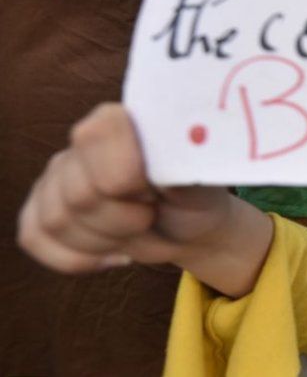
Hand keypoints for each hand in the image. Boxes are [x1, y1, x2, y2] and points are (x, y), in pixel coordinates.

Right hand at [17, 104, 270, 295]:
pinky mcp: (40, 208)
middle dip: (125, 220)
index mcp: (121, 119)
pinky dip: (78, 257)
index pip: (96, 137)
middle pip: (79, 195)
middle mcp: (81, 140)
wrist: (186, 228)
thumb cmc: (195, 198)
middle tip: (151, 214)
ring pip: (57, 221)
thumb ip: (183, 165)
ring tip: (135, 229)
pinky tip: (111, 251)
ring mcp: (56, 175)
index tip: (155, 190)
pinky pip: (35, 237)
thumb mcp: (202, 182)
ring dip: (106, 241)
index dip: (128, 178)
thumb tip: (161, 167)